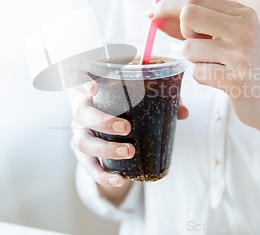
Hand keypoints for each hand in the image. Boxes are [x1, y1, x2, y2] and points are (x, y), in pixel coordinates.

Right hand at [69, 71, 188, 187]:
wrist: (107, 125)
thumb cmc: (123, 105)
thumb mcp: (137, 97)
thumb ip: (158, 99)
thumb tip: (183, 112)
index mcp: (92, 91)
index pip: (77, 79)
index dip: (81, 82)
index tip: (94, 87)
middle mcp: (81, 111)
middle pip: (81, 114)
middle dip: (102, 121)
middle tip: (126, 128)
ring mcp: (80, 134)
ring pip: (82, 142)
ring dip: (105, 149)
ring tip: (128, 152)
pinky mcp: (84, 155)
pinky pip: (89, 166)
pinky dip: (102, 176)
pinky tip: (118, 180)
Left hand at [148, 0, 259, 128]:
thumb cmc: (243, 63)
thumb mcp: (226, 35)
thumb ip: (196, 24)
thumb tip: (156, 15)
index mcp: (241, 12)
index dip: (167, 6)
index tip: (151, 13)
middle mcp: (244, 28)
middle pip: (188, 15)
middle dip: (182, 32)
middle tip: (197, 45)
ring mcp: (242, 53)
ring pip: (189, 49)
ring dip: (195, 61)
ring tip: (217, 67)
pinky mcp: (237, 79)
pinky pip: (197, 73)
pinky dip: (203, 78)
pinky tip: (222, 81)